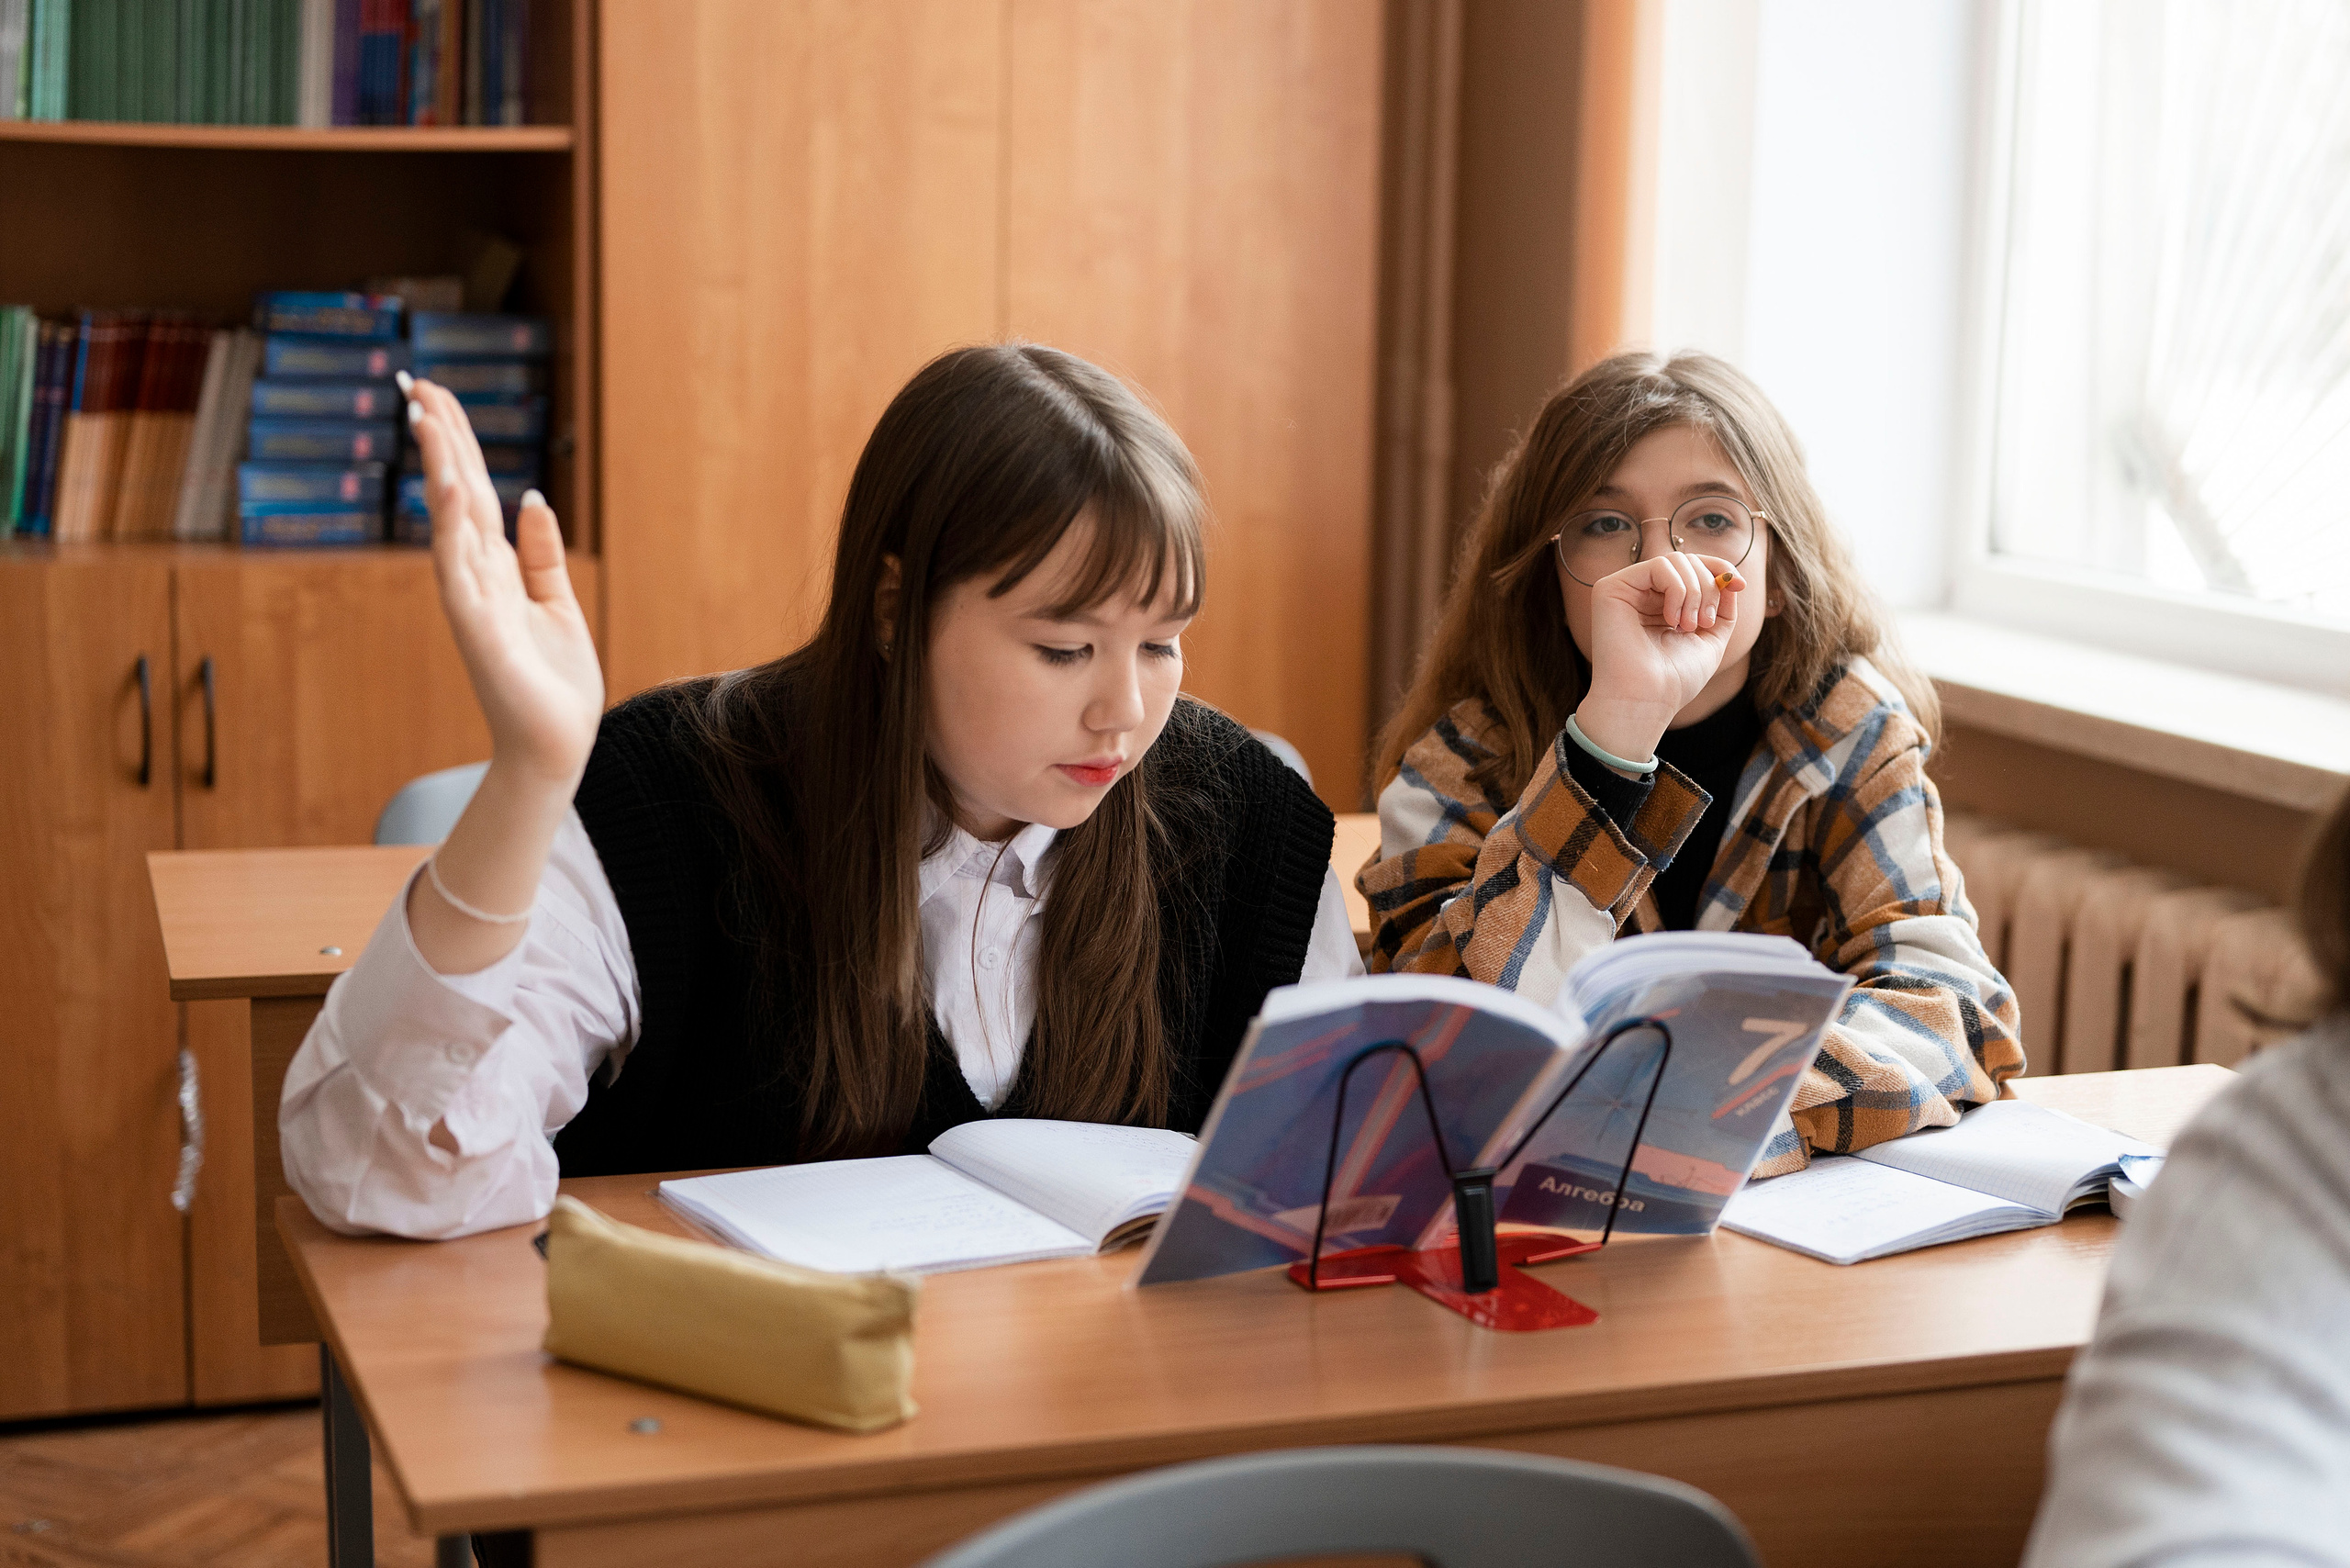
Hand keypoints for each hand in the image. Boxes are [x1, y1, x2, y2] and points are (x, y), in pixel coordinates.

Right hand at [404, 374, 604, 787]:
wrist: (555, 746)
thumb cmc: (553, 685)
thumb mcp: (557, 606)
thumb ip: (541, 556)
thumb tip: (533, 500)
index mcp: (497, 570)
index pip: (472, 492)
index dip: (456, 444)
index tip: (437, 397)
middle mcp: (476, 578)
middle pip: (455, 494)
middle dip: (441, 440)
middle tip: (419, 384)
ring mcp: (472, 602)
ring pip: (451, 523)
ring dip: (439, 471)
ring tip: (426, 418)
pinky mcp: (478, 630)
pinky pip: (461, 573)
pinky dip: (452, 532)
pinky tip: (447, 492)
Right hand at [1573, 552, 1745, 764]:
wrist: (1647, 700)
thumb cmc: (1675, 679)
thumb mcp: (1712, 637)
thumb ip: (1722, 605)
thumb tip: (1728, 576)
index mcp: (1661, 603)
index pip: (1694, 567)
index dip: (1720, 569)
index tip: (1739, 585)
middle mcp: (1641, 593)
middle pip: (1688, 561)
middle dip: (1708, 587)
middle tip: (1704, 623)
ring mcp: (1625, 589)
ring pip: (1675, 560)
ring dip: (1694, 591)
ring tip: (1687, 626)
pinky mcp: (1610, 588)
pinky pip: (1659, 566)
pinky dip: (1677, 589)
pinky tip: (1671, 619)